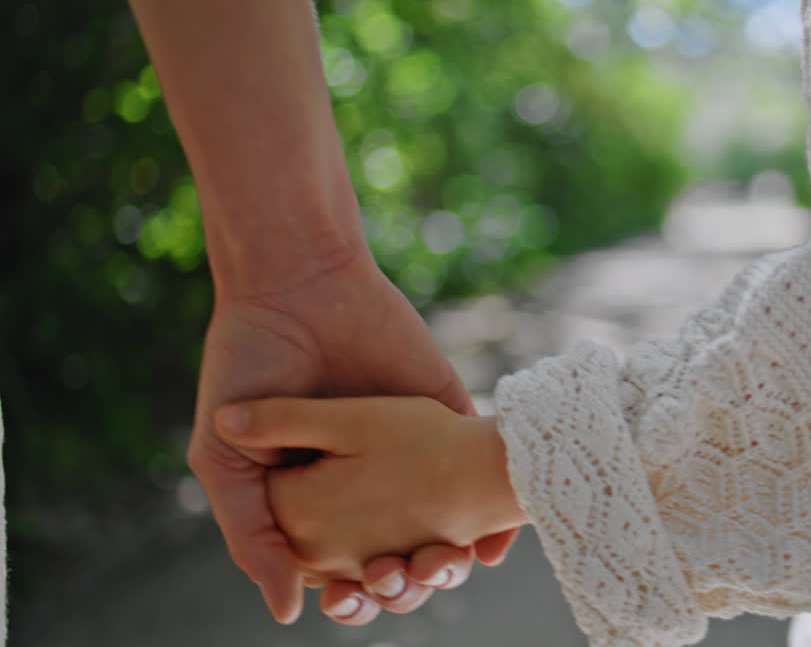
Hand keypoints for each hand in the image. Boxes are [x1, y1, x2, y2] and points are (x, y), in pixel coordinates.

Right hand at [188, 249, 518, 623]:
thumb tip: (288, 614)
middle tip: (400, 583)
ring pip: (446, 527)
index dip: (351, 595)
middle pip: (399, 558)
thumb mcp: (227, 459)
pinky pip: (478, 468)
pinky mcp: (450, 412)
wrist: (294, 286)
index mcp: (315, 498)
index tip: (352, 601)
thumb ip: (252, 536)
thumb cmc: (246, 369)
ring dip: (449, 561)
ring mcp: (413, 448)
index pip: (343, 569)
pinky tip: (489, 542)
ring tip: (443, 565)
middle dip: (404, 584)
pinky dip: (492, 514)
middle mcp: (369, 482)